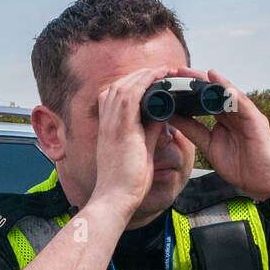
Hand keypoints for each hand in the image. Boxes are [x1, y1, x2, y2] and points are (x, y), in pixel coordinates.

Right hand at [88, 65, 168, 222]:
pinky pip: (132, 96)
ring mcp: (111, 125)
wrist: (114, 199)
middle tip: (159, 70)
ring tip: (162, 69)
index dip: (132, 84)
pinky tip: (160, 76)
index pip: (114, 96)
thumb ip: (150, 130)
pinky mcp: (121, 129)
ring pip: (124, 86)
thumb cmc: (126, 183)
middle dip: (139, 75)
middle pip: (119, 86)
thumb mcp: (140, 150)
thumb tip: (162, 114)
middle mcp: (106, 123)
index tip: (149, 80)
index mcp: (108, 129)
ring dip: (144, 74)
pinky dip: (146, 82)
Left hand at [164, 67, 269, 200]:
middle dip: (197, 80)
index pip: (204, 98)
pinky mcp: (257, 121)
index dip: (188, 89)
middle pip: (215, 91)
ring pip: (229, 94)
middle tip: (178, 70)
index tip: (170, 81)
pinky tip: (224, 88)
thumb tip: (172, 116)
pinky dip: (234, 96)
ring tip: (199, 73)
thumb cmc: (239, 165)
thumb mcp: (209, 145)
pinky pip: (244, 106)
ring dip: (215, 83)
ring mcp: (247, 115)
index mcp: (223, 117)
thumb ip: (193, 130)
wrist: (260, 183)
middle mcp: (235, 112)